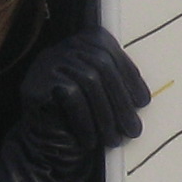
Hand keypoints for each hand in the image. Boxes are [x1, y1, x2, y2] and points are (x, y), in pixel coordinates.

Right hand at [0, 27, 150, 181]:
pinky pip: (70, 94)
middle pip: (102, 66)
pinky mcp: (38, 80)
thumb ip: (118, 86)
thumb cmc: (77, 118)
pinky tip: (91, 140)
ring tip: (113, 140)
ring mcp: (50, 60)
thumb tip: (142, 99)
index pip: (112, 54)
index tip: (143, 103)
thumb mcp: (103, 96)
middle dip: (121, 102)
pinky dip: (85, 120)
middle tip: (132, 130)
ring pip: (89, 80)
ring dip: (106, 115)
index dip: (131, 79)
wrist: (41, 139)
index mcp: (85, 41)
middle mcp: (66, 45)